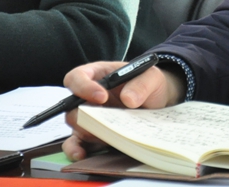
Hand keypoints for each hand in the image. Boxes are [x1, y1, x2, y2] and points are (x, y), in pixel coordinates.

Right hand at [61, 60, 185, 160]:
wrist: (156, 101)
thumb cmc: (148, 84)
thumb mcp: (151, 78)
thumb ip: (142, 84)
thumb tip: (128, 99)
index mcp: (97, 75)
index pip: (77, 77)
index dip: (84, 87)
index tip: (102, 97)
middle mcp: (87, 96)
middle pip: (72, 104)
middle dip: (83, 113)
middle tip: (102, 120)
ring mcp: (89, 116)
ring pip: (74, 124)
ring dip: (86, 130)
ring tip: (103, 136)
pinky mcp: (92, 133)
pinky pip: (76, 142)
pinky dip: (75, 148)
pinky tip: (82, 154)